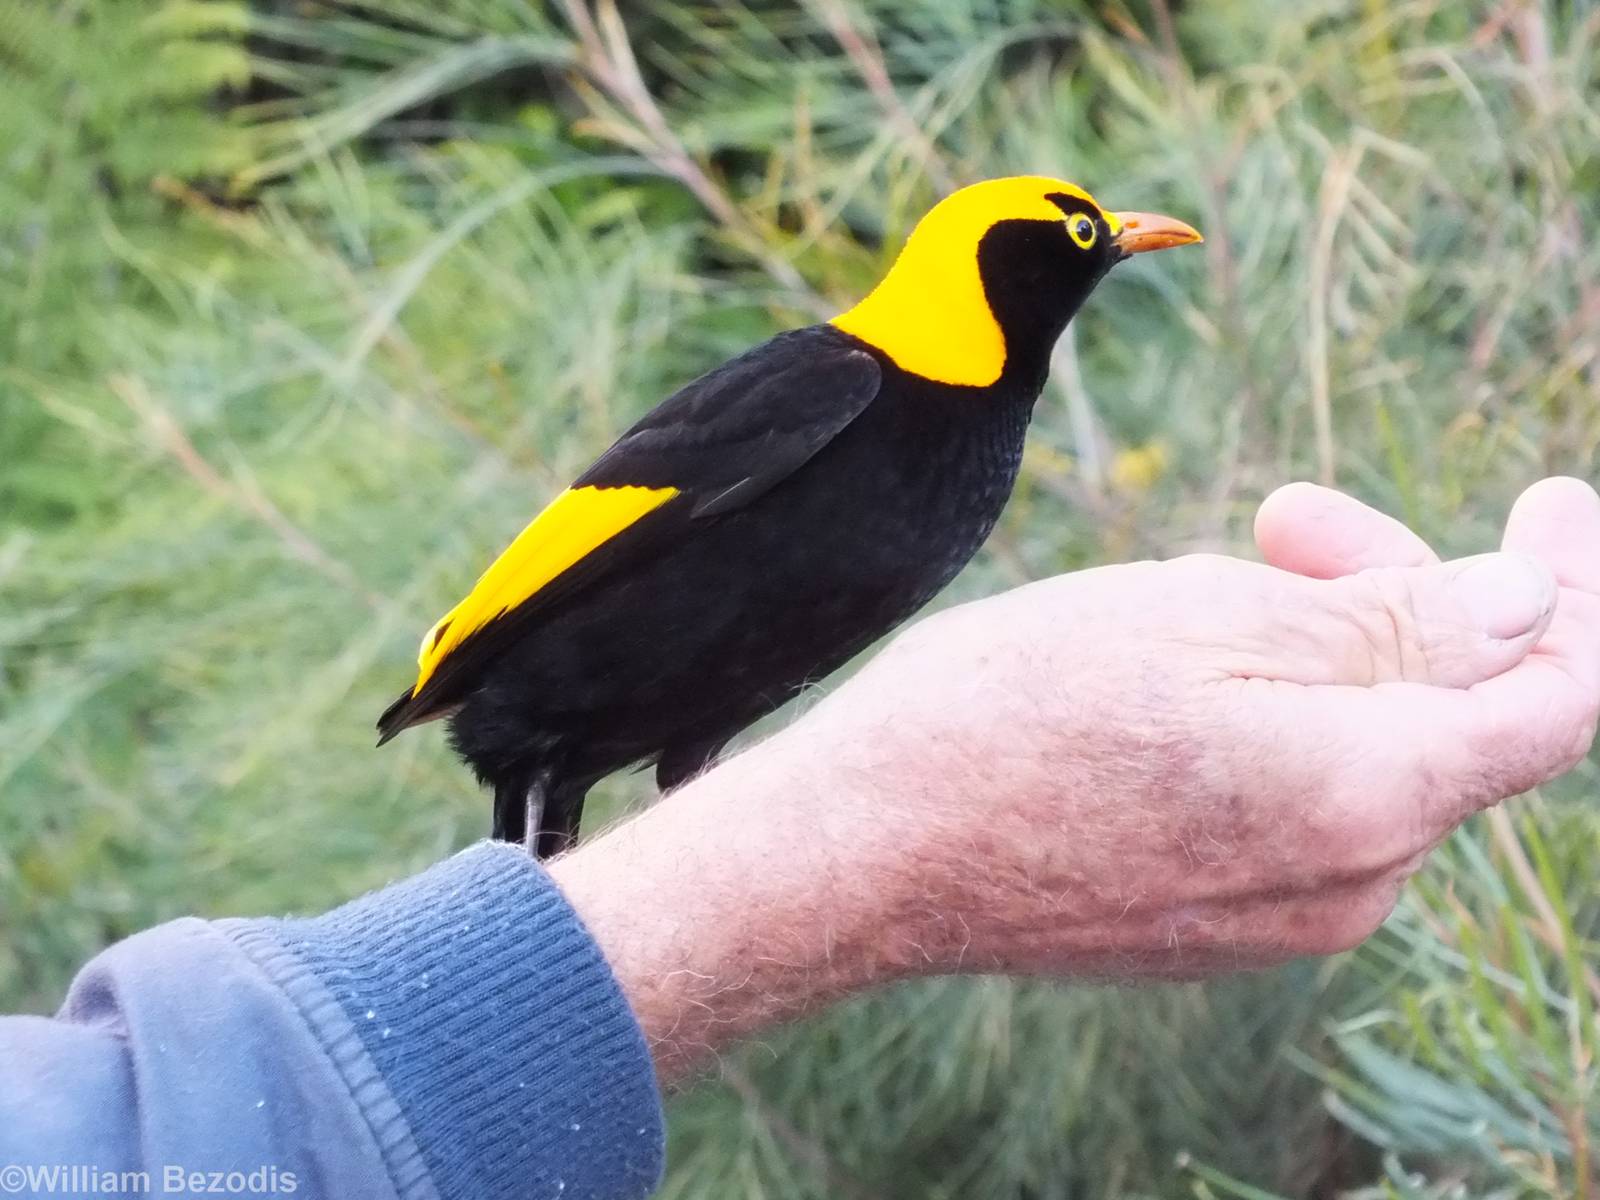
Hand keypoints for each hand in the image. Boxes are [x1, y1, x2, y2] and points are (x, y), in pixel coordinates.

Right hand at [550, 478, 1599, 1079]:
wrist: (866, 853)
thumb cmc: (1008, 713)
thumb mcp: (1199, 617)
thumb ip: (1390, 622)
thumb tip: (1523, 604)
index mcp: (1365, 797)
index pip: (1558, 695)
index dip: (1572, 588)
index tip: (1547, 500)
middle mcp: (1349, 882)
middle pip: (1449, 715)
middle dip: (1400, 592)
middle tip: (1287, 511)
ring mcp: (1281, 918)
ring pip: (1368, 755)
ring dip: (1325, 650)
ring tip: (1203, 583)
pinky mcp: (1215, 925)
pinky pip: (1301, 804)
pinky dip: (1282, 720)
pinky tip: (1178, 674)